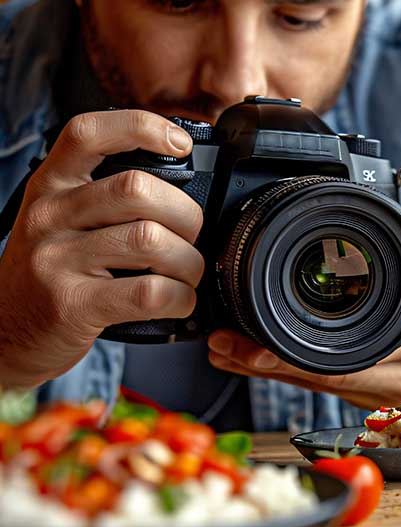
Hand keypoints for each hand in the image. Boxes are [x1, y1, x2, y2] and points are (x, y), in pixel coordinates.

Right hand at [0, 110, 204, 388]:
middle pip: (137, 189)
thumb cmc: (54, 273)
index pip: (88, 133)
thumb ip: (107, 196)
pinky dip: (180, 297)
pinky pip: (148, 292)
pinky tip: (180, 301)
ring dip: (188, 261)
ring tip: (187, 274)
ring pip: (150, 240)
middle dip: (186, 214)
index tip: (181, 144)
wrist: (6, 333)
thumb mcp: (64, 220)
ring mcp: (57, 260)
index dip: (141, 127)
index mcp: (52, 185)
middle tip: (191, 237)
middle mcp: (49, 215)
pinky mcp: (73, 304)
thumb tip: (186, 181)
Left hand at [207, 217, 400, 426]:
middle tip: (221, 344)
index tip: (250, 344)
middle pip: (320, 378)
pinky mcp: (374, 404)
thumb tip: (385, 206)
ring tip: (225, 350)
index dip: (293, 356)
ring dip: (268, 371)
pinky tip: (256, 361)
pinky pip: (326, 390)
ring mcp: (384, 398)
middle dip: (265, 364)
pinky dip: (290, 376)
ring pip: (316, 388)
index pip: (349, 355)